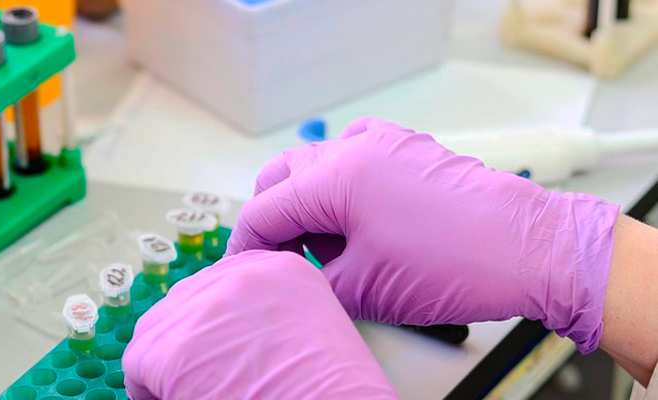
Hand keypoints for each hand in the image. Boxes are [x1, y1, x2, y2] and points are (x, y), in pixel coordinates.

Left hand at [123, 250, 396, 399]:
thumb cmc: (334, 395)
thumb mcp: (313, 329)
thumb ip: (265, 315)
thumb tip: (214, 335)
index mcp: (280, 267)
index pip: (220, 286)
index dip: (214, 329)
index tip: (221, 359)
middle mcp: (239, 274)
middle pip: (183, 304)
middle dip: (187, 345)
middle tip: (208, 383)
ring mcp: (203, 307)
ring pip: (156, 333)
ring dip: (167, 367)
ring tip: (198, 393)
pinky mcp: (174, 348)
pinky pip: (138, 367)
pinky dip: (150, 392)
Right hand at [226, 117, 619, 352]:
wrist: (530, 252)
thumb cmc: (457, 265)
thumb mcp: (364, 288)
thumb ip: (311, 280)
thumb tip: (292, 279)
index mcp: (333, 177)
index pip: (263, 210)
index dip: (246, 247)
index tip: (244, 271)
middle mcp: (354, 149)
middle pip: (283, 179)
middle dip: (274, 220)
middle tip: (283, 261)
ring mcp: (385, 144)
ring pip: (317, 166)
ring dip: (308, 204)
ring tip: (331, 251)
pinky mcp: (411, 150)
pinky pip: (356, 157)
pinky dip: (343, 186)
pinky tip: (360, 219)